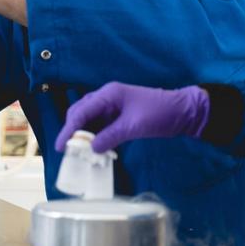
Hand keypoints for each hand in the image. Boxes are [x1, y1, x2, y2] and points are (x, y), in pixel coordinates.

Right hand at [54, 82, 209, 153]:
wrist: (183, 112)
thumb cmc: (160, 113)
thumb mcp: (134, 126)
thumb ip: (111, 136)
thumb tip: (91, 148)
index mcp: (109, 94)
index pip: (81, 111)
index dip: (69, 129)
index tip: (61, 147)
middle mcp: (108, 97)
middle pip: (81, 112)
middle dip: (72, 130)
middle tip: (66, 150)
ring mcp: (114, 106)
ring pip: (90, 119)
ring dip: (83, 134)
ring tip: (77, 151)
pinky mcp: (120, 115)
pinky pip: (101, 124)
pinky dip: (95, 136)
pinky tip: (93, 148)